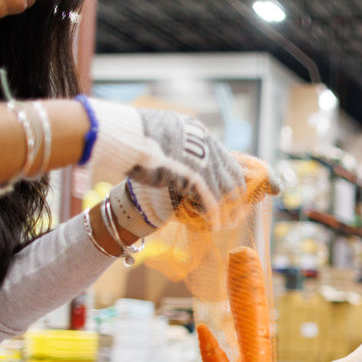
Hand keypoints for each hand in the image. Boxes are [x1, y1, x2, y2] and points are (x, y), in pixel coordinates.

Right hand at [85, 100, 245, 225]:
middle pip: (232, 176)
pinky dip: (213, 217)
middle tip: (236, 213)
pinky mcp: (195, 178)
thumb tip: (177, 160)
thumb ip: (176, 147)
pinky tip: (214, 227)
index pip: (225, 159)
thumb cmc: (132, 136)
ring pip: (226, 192)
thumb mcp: (163, 134)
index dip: (229, 178)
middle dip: (236, 197)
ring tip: (227, 224)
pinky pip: (211, 202)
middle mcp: (207, 146)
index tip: (231, 194)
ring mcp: (203, 162)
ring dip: (227, 211)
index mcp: (199, 134)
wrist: (125, 135)